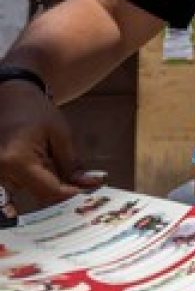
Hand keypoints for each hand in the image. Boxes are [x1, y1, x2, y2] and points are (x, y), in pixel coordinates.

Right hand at [0, 82, 102, 211]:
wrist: (12, 96)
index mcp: (16, 161)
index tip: (90, 192)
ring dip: (49, 184)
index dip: (71, 194)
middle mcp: (1, 171)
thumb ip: (72, 164)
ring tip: (59, 164)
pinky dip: (37, 179)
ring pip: (31, 191)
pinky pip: (21, 184)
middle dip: (63, 189)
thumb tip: (88, 185)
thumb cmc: (36, 111)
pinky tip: (46, 165)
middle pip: (39, 194)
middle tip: (84, 183)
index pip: (49, 191)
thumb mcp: (61, 135)